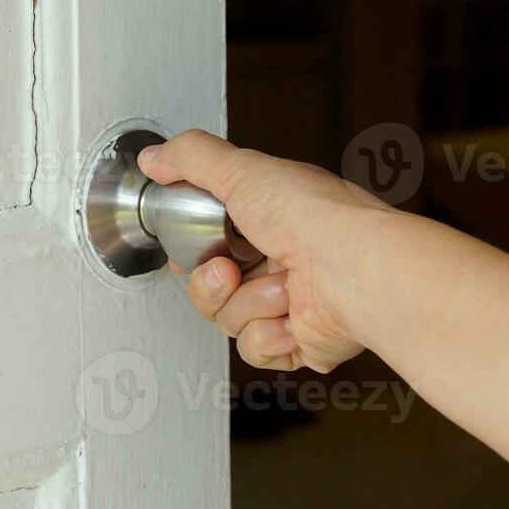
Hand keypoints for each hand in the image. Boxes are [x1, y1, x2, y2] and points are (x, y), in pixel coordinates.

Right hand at [137, 130, 391, 373]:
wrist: (355, 270)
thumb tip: (153, 158)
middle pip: (210, 287)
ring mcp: (290, 304)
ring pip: (229, 319)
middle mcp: (280, 261)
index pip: (209, 243)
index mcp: (269, 221)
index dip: (191, 253)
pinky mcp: (299, 342)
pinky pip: (254, 349)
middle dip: (211, 282)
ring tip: (283, 287)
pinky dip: (267, 334)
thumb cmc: (313, 217)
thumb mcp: (241, 170)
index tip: (188, 251)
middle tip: (229, 270)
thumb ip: (190, 159)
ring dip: (249, 303)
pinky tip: (291, 317)